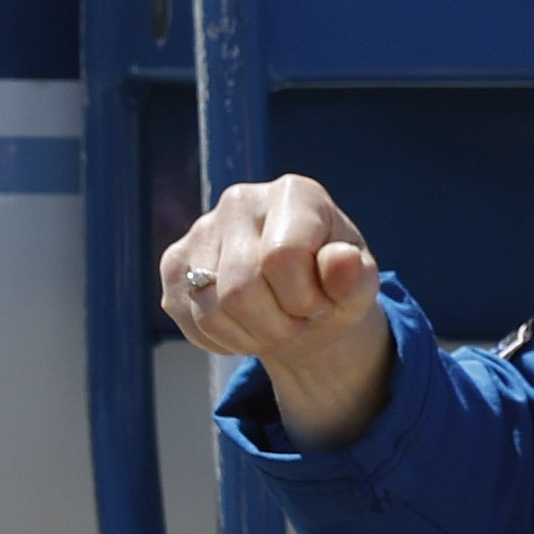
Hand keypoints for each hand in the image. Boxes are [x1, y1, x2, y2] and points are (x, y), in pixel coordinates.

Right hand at [158, 172, 390, 449]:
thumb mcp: (358, 287)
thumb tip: (343, 259)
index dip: (303, 300)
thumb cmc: (333, 288)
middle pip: (240, 290)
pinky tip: (245, 325)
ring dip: (249, 338)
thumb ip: (355, 276)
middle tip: (295, 324)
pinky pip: (191, 319)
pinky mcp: (176, 262)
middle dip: (275, 327)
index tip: (318, 305)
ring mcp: (201, 229)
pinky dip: (222, 340)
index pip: (281, 257)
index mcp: (294, 193)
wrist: (301, 301)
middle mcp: (241, 200)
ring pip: (211, 310)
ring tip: (272, 327)